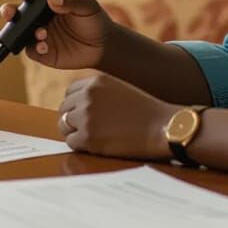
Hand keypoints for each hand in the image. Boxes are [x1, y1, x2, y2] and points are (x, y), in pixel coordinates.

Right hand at [0, 0, 112, 69]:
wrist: (103, 46)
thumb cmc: (94, 20)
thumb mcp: (87, 6)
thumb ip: (72, 1)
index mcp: (47, 1)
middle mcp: (39, 18)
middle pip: (16, 12)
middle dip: (8, 11)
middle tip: (10, 13)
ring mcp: (38, 35)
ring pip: (19, 33)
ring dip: (22, 32)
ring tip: (41, 33)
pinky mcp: (42, 53)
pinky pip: (31, 50)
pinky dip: (35, 47)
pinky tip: (44, 46)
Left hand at [56, 73, 176, 159]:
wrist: (164, 127)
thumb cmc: (146, 111)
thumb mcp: (119, 89)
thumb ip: (98, 93)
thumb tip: (75, 106)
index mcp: (94, 81)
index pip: (69, 93)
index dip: (75, 105)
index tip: (86, 114)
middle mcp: (86, 96)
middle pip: (63, 109)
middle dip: (72, 120)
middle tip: (89, 129)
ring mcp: (86, 117)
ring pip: (64, 126)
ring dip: (76, 133)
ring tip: (96, 137)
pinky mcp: (88, 137)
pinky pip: (71, 143)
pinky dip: (82, 146)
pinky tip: (99, 145)